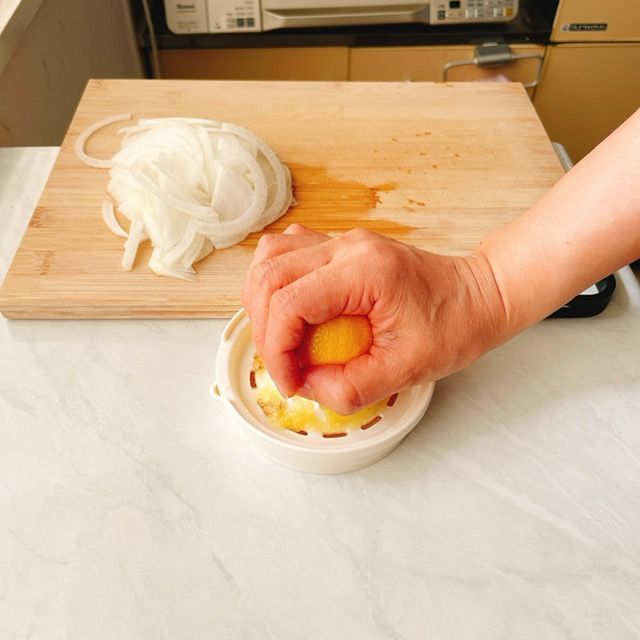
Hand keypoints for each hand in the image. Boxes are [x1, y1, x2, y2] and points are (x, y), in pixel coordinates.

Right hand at [242, 224, 506, 413]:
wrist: (479, 294)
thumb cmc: (455, 324)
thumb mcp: (407, 369)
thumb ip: (350, 386)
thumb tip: (307, 385)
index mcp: (366, 271)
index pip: (290, 303)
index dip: (277, 350)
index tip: (292, 382)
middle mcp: (348, 247)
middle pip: (269, 276)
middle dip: (265, 330)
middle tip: (286, 366)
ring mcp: (342, 241)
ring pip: (270, 257)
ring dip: (262, 303)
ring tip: (281, 339)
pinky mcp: (341, 247)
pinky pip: (288, 253)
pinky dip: (276, 285)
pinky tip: (291, 312)